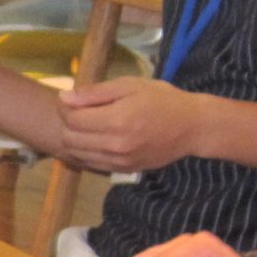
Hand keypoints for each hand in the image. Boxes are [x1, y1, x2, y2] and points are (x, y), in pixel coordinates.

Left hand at [57, 78, 210, 172]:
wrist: (191, 127)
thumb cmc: (161, 99)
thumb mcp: (129, 85)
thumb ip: (94, 93)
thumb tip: (64, 98)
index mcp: (117, 120)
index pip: (72, 119)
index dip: (66, 108)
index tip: (72, 100)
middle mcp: (116, 144)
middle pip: (70, 139)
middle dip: (67, 124)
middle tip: (79, 112)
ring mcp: (120, 161)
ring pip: (77, 154)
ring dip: (75, 139)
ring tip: (88, 125)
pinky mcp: (123, 170)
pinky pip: (91, 164)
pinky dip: (86, 152)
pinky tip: (97, 138)